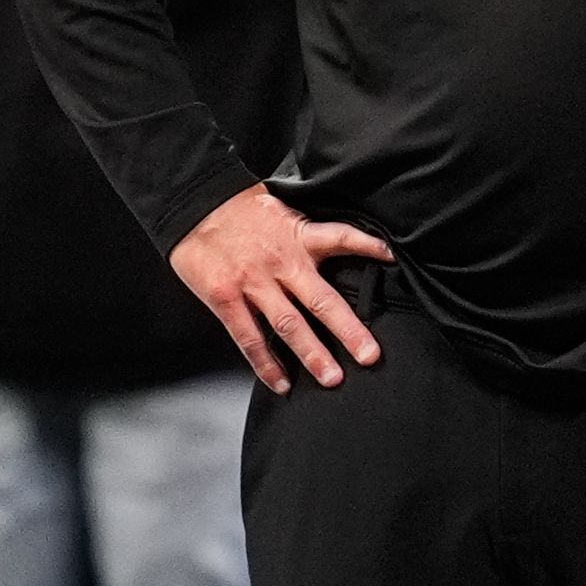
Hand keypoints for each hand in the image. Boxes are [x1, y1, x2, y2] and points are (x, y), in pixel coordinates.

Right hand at [169, 184, 394, 392]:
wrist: (192, 202)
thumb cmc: (239, 208)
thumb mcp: (280, 209)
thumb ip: (304, 233)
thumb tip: (329, 248)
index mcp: (298, 236)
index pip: (341, 237)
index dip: (369, 246)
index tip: (392, 259)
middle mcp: (281, 262)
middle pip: (322, 299)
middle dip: (348, 330)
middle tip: (370, 355)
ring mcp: (253, 282)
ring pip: (288, 325)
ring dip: (312, 355)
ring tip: (332, 379)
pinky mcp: (226, 298)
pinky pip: (249, 337)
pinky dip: (265, 363)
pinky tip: (281, 383)